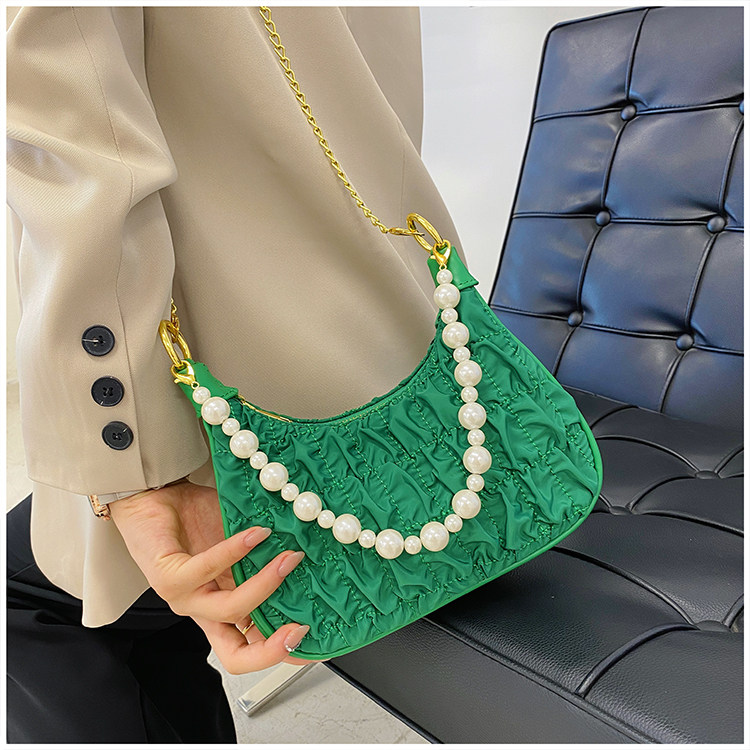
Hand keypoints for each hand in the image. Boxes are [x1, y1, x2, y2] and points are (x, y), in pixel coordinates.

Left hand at [110, 479, 323, 671]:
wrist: (155, 496)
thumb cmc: (194, 518)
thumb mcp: (241, 544)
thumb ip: (266, 556)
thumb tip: (307, 552)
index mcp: (221, 607)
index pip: (250, 648)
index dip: (280, 653)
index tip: (312, 636)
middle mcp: (203, 610)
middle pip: (237, 654)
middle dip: (273, 647)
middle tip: (301, 624)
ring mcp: (185, 598)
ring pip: (230, 610)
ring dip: (266, 585)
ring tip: (288, 558)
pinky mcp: (169, 578)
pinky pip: (206, 570)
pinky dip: (236, 551)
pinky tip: (256, 534)